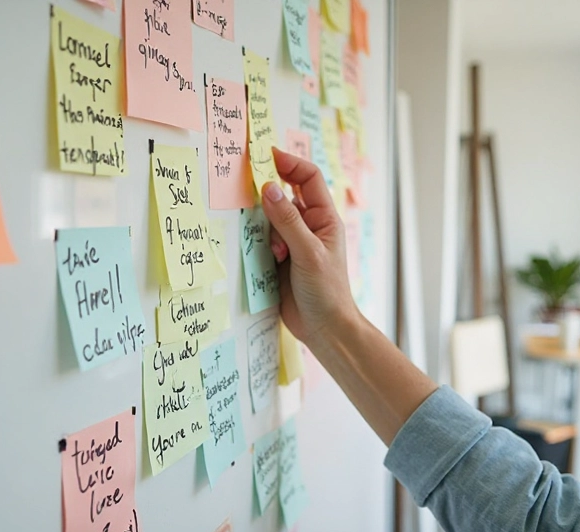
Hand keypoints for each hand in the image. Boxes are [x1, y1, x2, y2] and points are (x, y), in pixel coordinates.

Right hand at [261, 147, 357, 343]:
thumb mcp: (308, 252)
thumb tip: (268, 188)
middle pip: (283, 197)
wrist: (324, 328)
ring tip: (276, 253)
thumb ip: (287, 220)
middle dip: (269, 200)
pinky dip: (258, 245)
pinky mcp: (278, 259)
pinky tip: (266, 261)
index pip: (307, 178)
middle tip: (253, 201)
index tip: (266, 155)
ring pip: (268, 220)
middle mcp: (308, 226)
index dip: (289, 163)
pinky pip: (261, 241)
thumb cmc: (326, 290)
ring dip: (265, 231)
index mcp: (324, 218)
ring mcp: (292, 242)